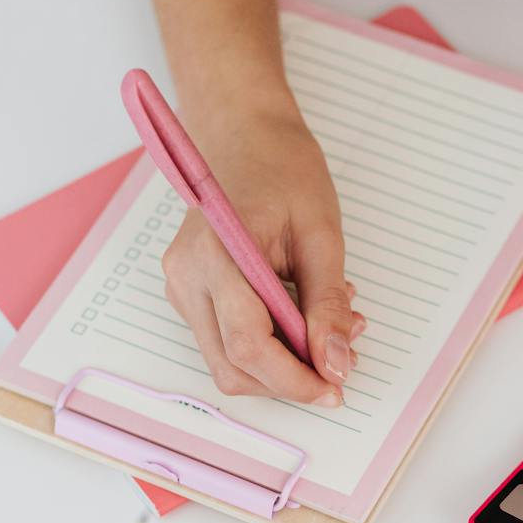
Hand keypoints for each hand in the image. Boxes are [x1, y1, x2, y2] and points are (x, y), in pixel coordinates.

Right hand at [160, 104, 363, 404]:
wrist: (244, 134)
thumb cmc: (283, 170)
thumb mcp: (322, 235)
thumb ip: (328, 305)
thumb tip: (336, 364)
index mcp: (216, 254)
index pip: (249, 345)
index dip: (295, 379)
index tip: (335, 388)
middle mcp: (187, 276)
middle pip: (233, 366)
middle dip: (289, 380)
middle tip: (340, 364)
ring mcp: (182, 287)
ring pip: (228, 363)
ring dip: (280, 366)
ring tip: (328, 331)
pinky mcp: (189, 294)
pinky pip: (225, 342)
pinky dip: (266, 346)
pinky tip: (300, 318)